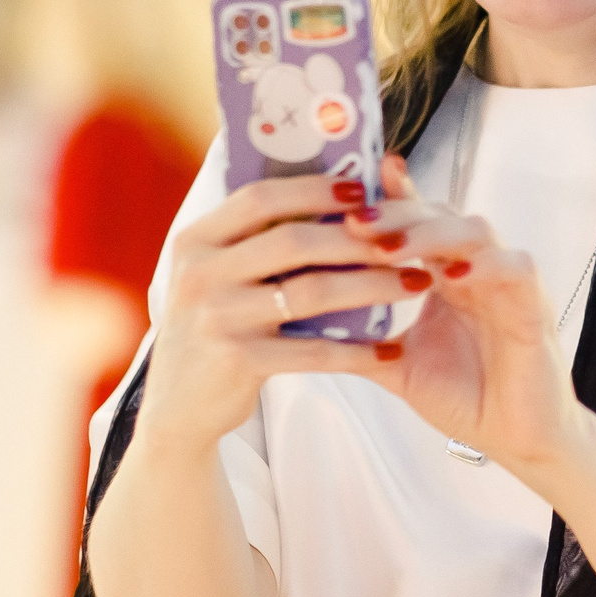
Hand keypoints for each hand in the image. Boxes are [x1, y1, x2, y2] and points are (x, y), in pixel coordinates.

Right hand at [139, 172, 418, 449]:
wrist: (179, 407)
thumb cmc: (217, 329)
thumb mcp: (219, 277)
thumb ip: (258, 241)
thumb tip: (332, 196)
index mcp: (197, 240)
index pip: (260, 197)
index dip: (315, 188)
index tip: (365, 189)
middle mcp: (200, 273)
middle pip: (293, 240)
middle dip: (359, 238)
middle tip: (410, 240)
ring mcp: (216, 317)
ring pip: (311, 292)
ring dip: (372, 286)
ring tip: (417, 284)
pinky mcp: (237, 361)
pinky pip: (312, 350)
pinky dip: (357, 351)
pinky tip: (391, 350)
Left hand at [333, 153, 595, 475]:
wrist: (514, 441)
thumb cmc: (464, 398)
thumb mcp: (397, 365)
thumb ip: (358, 341)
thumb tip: (299, 329)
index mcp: (442, 274)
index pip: (413, 221)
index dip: (383, 200)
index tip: (340, 194)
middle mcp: (475, 268)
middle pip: (438, 213)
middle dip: (395, 213)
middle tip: (353, 221)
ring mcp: (506, 282)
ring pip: (475, 230)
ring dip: (431, 233)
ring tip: (389, 247)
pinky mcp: (534, 305)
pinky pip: (516, 267)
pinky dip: (484, 264)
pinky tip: (448, 275)